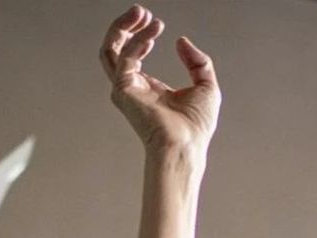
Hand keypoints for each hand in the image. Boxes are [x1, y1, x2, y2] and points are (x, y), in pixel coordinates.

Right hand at [99, 5, 220, 153]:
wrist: (188, 145)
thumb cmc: (196, 127)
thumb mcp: (206, 86)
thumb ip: (197, 62)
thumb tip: (182, 41)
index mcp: (148, 88)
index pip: (134, 55)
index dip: (142, 36)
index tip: (155, 23)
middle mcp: (133, 87)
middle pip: (115, 50)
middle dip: (125, 27)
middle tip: (140, 10)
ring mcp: (125, 89)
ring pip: (110, 51)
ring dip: (123, 29)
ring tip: (141, 13)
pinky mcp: (123, 91)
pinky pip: (125, 59)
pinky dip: (138, 43)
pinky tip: (152, 34)